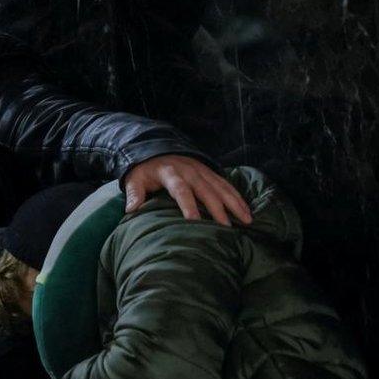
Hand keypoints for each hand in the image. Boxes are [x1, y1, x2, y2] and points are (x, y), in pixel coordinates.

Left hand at [124, 155, 252, 225]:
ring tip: (246, 221)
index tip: (195, 222)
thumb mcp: (134, 179)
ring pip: (221, 187)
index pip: (180, 190)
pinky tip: (246, 211)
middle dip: (217, 209)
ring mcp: (202, 170)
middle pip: (206, 191)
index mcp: (170, 173)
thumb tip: (131, 210)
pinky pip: (226, 185)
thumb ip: (134, 194)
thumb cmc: (145, 171)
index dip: (188, 205)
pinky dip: (237, 197)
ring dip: (234, 203)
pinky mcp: (210, 172)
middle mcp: (190, 171)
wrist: (156, 150)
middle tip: (226, 228)